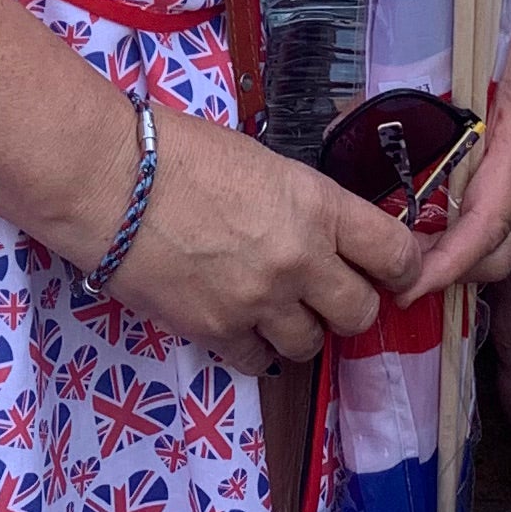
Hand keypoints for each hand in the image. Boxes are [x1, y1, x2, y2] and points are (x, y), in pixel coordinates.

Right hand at [102, 103, 419, 373]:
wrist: (108, 179)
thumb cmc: (178, 152)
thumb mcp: (263, 163)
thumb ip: (304, 204)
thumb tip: (326, 233)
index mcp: (317, 205)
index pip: (396, 254)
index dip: (402, 268)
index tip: (391, 272)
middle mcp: (300, 260)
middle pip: (361, 313)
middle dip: (348, 305)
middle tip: (325, 292)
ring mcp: (258, 302)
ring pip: (310, 345)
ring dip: (299, 329)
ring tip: (271, 305)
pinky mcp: (215, 332)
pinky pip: (256, 359)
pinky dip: (251, 345)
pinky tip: (234, 319)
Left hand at [405, 0, 510, 308]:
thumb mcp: (442, 33)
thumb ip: (396, 90)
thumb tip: (340, 135)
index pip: (491, 221)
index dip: (447, 263)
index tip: (404, 286)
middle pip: (500, 244)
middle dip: (447, 272)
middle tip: (385, 276)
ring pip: (501, 230)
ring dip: (452, 252)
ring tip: (395, 256)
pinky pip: (496, 200)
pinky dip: (459, 220)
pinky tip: (415, 214)